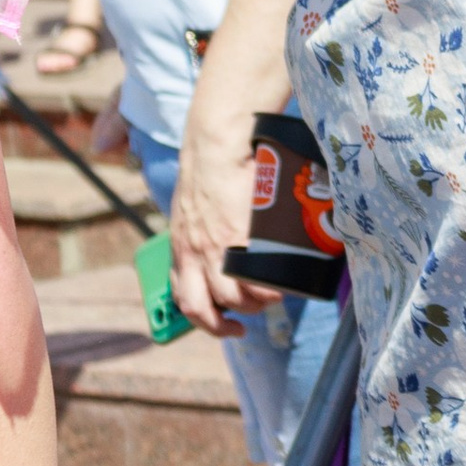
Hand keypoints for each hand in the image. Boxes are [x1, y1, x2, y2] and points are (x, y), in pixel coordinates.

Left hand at [171, 45, 277, 331]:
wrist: (217, 141)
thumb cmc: (209, 165)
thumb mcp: (194, 204)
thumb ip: (203, 226)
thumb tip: (226, 239)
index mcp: (181, 246)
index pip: (185, 298)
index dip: (205, 320)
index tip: (226, 322)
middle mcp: (192, 252)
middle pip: (206, 309)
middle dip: (227, 324)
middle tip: (250, 317)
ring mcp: (214, 247)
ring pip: (235, 298)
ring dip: (256, 304)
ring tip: (274, 294)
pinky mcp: (237, 237)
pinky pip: (257, 280)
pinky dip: (270, 290)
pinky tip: (284, 285)